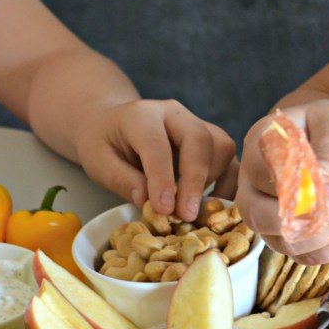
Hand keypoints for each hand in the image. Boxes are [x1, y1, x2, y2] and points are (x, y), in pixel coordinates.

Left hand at [74, 99, 237, 220]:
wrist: (112, 124)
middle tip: (186, 214)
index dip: (161, 178)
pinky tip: (211, 206)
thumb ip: (122, 180)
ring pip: (220, 147)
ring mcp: (196, 123)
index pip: (156, 144)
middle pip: (198, 139)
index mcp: (141, 115)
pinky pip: (229, 159)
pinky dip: (227, 184)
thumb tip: (147, 201)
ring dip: (212, 182)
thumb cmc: (103, 143)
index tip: (163, 209)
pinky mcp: (209, 140)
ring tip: (192, 210)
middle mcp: (174, 114)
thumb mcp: (98, 162)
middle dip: (195, 180)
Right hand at [237, 99, 328, 263]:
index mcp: (259, 149)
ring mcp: (268, 217)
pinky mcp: (290, 238)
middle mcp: (254, 186)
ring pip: (286, 241)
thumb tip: (323, 186)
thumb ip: (328, 153)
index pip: (262, 175)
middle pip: (258, 217)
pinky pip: (307, 256)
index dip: (297, 188)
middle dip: (306, 218)